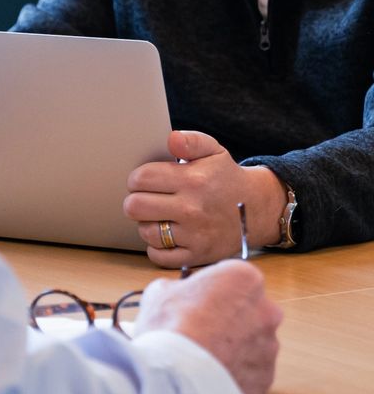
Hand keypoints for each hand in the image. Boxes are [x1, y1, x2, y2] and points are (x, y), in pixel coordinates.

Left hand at [124, 130, 286, 266]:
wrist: (258, 211)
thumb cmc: (226, 178)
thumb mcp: (214, 151)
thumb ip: (191, 140)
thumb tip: (171, 138)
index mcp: (193, 180)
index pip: (141, 178)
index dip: (137, 179)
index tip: (144, 181)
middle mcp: (192, 209)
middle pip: (135, 207)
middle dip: (136, 201)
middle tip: (148, 199)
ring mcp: (194, 235)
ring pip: (145, 231)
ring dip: (148, 224)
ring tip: (161, 216)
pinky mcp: (196, 255)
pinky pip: (157, 255)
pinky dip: (157, 247)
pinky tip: (167, 235)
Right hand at [134, 259, 281, 393]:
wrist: (177, 374)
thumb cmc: (169, 325)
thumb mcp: (160, 291)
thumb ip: (179, 288)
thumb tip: (179, 293)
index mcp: (244, 278)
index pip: (234, 278)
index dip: (213, 290)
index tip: (198, 301)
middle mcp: (266, 309)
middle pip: (249, 310)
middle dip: (229, 318)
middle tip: (201, 329)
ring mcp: (270, 345)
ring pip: (252, 342)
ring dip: (233, 347)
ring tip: (203, 357)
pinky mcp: (266, 376)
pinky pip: (251, 371)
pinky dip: (235, 372)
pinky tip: (211, 375)